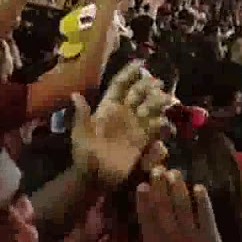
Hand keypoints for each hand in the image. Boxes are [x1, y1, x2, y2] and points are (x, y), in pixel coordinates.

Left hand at [71, 62, 171, 187]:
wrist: (95, 178)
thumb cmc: (84, 155)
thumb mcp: (80, 136)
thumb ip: (82, 116)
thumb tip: (75, 95)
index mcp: (108, 107)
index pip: (120, 85)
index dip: (129, 73)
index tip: (141, 63)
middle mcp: (124, 112)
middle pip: (140, 92)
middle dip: (150, 85)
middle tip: (158, 85)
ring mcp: (136, 125)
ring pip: (152, 106)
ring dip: (159, 101)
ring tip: (166, 102)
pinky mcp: (144, 139)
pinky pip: (158, 127)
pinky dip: (163, 124)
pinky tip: (163, 125)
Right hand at [136, 169, 230, 241]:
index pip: (147, 221)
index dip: (144, 203)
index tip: (141, 185)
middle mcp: (174, 241)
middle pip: (165, 209)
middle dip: (160, 188)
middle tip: (157, 168)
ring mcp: (195, 241)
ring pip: (184, 208)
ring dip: (179, 189)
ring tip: (175, 172)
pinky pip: (207, 217)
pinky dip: (203, 202)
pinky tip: (200, 188)